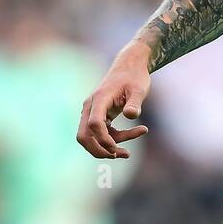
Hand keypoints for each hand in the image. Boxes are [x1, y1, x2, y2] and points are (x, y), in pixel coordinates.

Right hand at [77, 43, 151, 158]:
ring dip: (108, 147)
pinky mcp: (98, 116)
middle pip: (83, 136)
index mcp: (100, 99)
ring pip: (91, 138)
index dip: (103, 139)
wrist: (130, 67)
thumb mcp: (139, 88)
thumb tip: (132, 115)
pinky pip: (101, 133)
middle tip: (117, 155)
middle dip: (98, 150)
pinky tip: (135, 134)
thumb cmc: (135, 77)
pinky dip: (113, 139)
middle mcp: (91, 107)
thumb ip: (135, 102)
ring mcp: (92, 112)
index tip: (117, 148)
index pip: (93, 123)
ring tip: (127, 153)